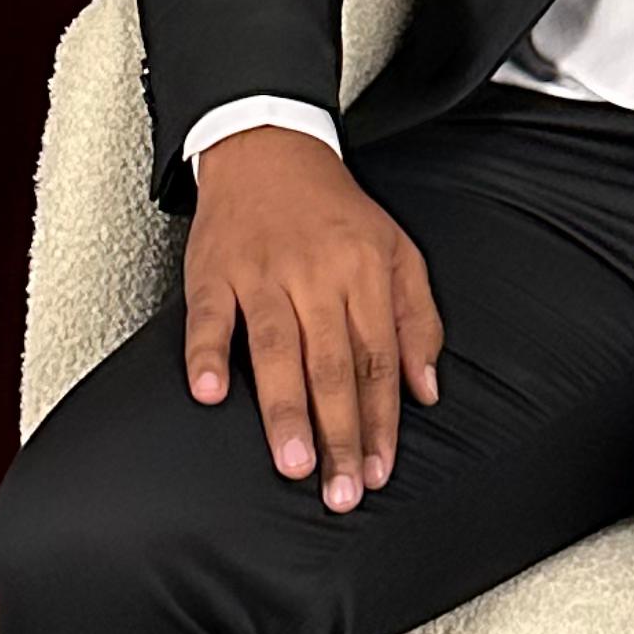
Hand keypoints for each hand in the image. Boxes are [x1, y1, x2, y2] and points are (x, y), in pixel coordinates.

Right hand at [184, 128, 443, 512]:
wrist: (267, 143)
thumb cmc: (332, 208)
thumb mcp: (396, 249)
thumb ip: (418, 318)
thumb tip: (427, 389)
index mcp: (364, 273)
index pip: (378, 361)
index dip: (380, 422)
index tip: (379, 470)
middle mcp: (316, 274)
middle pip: (332, 365)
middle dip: (339, 433)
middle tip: (339, 490)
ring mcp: (262, 272)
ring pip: (276, 348)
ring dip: (285, 409)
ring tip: (292, 462)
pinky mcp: (214, 269)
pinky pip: (209, 315)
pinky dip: (207, 352)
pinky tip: (209, 392)